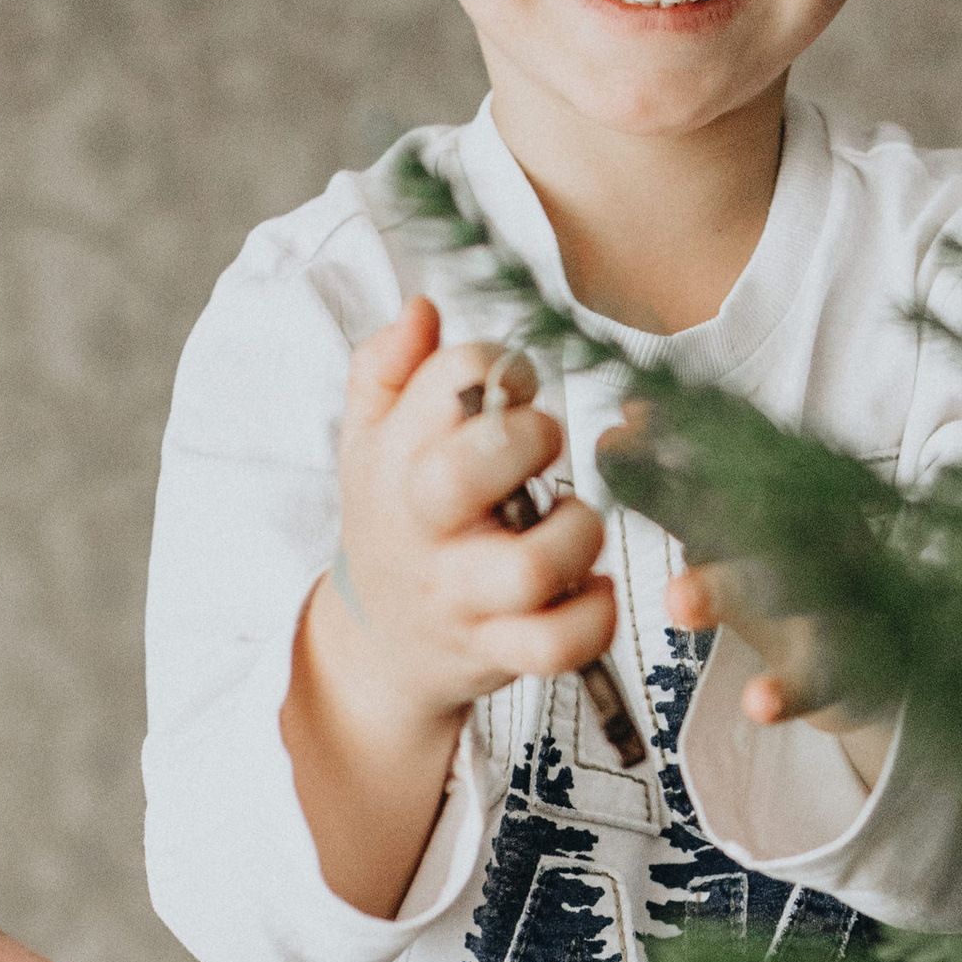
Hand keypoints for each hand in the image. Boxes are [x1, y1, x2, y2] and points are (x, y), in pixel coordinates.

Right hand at [323, 300, 616, 740]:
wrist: (380, 643)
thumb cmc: (394, 521)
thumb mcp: (368, 441)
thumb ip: (384, 368)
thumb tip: (421, 310)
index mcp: (395, 461)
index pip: (454, 382)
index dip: (501, 365)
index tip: (515, 386)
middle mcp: (424, 528)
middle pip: (476, 467)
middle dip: (533, 438)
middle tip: (545, 446)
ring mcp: (462, 596)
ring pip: (532, 565)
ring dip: (578, 531)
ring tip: (574, 520)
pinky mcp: (498, 651)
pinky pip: (555, 644)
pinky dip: (593, 616)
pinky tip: (593, 587)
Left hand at [597, 404, 905, 741]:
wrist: (886, 662)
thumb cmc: (789, 585)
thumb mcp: (731, 533)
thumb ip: (676, 490)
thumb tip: (621, 420)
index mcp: (787, 494)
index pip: (737, 451)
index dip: (684, 429)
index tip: (628, 412)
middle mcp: (814, 533)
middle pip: (757, 504)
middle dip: (693, 487)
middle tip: (627, 467)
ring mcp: (837, 598)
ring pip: (788, 587)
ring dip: (728, 589)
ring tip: (674, 601)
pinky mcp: (850, 667)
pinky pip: (820, 679)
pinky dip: (789, 690)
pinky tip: (757, 703)